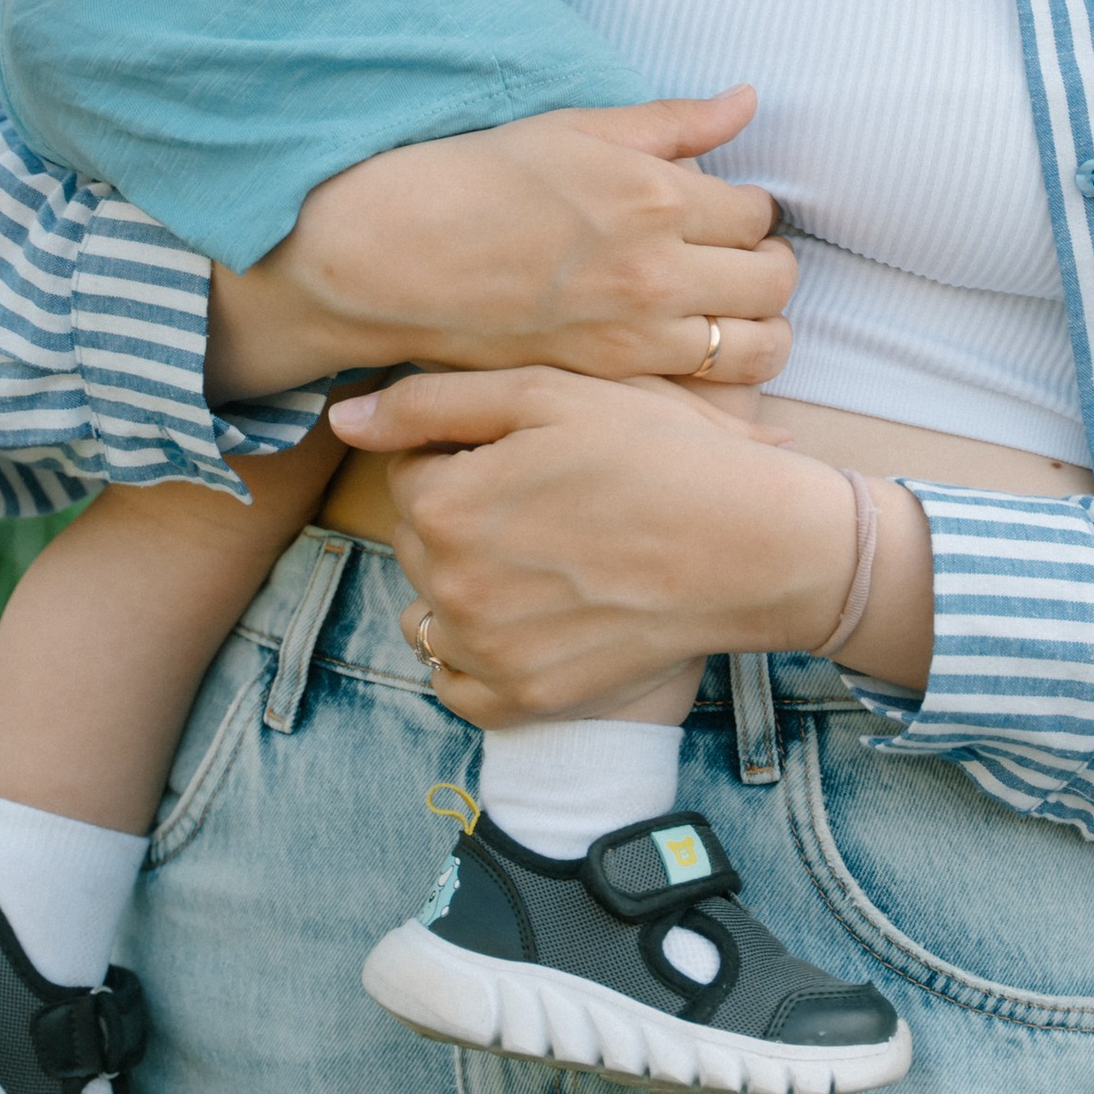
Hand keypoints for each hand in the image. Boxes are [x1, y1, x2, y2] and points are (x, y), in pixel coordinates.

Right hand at [203, 91, 796, 404]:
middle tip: (739, 262)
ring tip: (727, 312)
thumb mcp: (578, 130)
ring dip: (760, 327)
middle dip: (768, 267)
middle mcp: (659, 270)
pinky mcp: (610, 380)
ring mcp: (637, 334)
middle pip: (773, 280)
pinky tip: (696, 359)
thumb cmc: (480, 180)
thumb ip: (672, 122)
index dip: (749, 212)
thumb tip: (746, 101)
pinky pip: (707, 392)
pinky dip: (720, 377)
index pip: (758, 213)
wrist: (396, 257)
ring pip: (758, 345)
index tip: (726, 214)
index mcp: (656, 194)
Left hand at [329, 365, 876, 723]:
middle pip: (420, 541)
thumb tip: (341, 418)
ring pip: (432, 609)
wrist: (752, 546)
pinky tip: (528, 619)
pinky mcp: (525, 699)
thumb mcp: (547, 394)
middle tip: (547, 499)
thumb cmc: (657, 453)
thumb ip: (431, 402)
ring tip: (543, 557)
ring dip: (466, 584)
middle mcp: (450, 587)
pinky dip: (475, 655)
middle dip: (464, 515)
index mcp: (445, 504)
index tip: (528, 454)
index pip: (410, 473)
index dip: (466, 455)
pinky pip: (457, 683)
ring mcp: (487, 651)